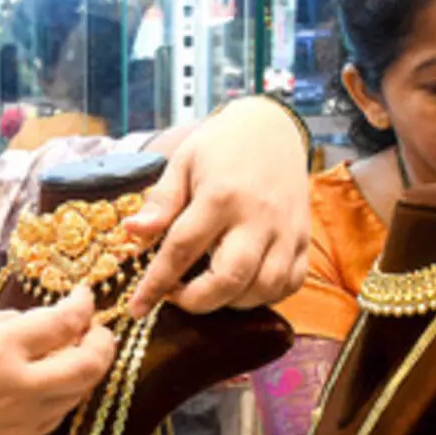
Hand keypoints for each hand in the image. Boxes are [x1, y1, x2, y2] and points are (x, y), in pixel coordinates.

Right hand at [0, 286, 115, 434]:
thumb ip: (1, 326)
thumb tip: (38, 321)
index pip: (63, 323)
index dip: (82, 305)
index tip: (83, 296)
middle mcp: (19, 386)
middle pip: (90, 363)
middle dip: (103, 341)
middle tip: (95, 328)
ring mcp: (24, 418)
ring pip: (81, 391)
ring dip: (87, 367)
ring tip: (76, 351)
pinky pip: (60, 412)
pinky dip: (68, 392)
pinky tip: (54, 381)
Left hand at [126, 97, 310, 315]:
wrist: (273, 127)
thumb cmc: (221, 146)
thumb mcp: (183, 163)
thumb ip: (161, 202)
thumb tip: (132, 232)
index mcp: (221, 197)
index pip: (182, 250)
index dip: (156, 284)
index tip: (137, 307)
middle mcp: (257, 218)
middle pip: (229, 280)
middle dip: (197, 301)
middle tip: (177, 296)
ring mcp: (286, 231)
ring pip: (263, 288)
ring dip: (231, 301)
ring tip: (209, 288)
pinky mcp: (304, 239)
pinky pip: (290, 284)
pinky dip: (264, 295)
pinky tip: (243, 285)